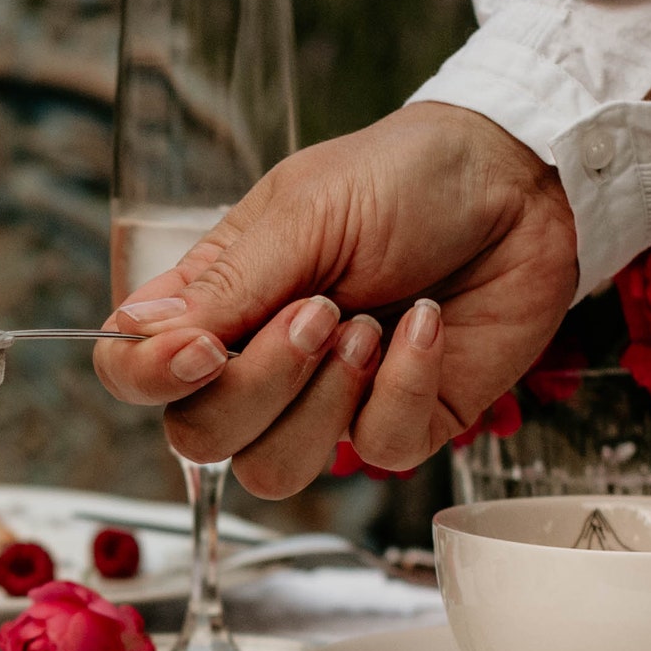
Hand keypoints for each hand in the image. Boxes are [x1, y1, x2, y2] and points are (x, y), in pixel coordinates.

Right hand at [94, 101, 578, 497]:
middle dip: (261, 383)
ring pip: (275, 470)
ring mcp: (324, 403)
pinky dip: (401, 384)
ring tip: (370, 322)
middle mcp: (255, 365)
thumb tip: (143, 335)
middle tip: (321, 310)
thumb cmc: (402, 180)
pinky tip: (422, 325)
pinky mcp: (399, 422)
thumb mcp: (303, 213)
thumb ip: (225, 285)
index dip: (151, 379)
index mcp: (212, 306)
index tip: (202, 350)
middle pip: (200, 438)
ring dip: (326, 397)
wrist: (518, 182)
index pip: (132, 375)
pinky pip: (373, 450)